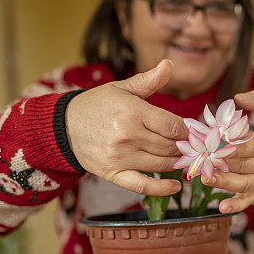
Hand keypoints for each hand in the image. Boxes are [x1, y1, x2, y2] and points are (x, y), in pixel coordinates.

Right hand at [65, 60, 187, 195]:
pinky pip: (142, 185)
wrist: (62, 126)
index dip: (187, 130)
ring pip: (161, 164)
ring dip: (177, 162)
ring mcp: (121, 156)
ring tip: (183, 158)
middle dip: (184, 146)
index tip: (190, 131)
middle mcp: (128, 135)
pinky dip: (162, 189)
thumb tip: (169, 64)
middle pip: (170, 146)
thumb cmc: (96, 105)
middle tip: (190, 146)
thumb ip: (149, 80)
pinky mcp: (113, 174)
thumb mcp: (121, 88)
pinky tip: (176, 186)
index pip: (173, 126)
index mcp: (133, 112)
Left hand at [203, 89, 253, 212]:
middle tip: (201, 157)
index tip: (215, 141)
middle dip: (222, 161)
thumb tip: (237, 98)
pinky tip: (221, 208)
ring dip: (225, 182)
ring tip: (206, 178)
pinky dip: (236, 205)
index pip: (253, 144)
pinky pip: (248, 199)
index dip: (234, 145)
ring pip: (244, 182)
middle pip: (244, 164)